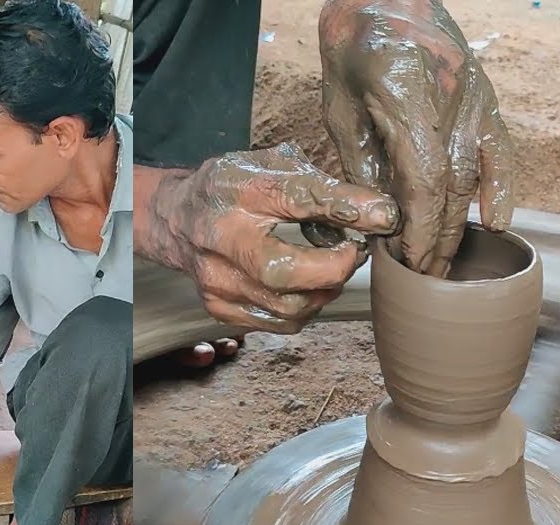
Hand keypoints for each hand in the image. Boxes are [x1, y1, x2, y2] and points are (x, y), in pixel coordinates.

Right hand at [149, 142, 398, 333]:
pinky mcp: (219, 309)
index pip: (296, 198)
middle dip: (333, 268)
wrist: (175, 219)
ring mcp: (216, 282)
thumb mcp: (272, 166)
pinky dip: (304, 306)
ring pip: (289, 307)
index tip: (384, 216)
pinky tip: (304, 285)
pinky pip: (281, 322)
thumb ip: (321, 186)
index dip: (345, 209)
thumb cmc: (232, 188)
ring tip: (330, 267)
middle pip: (284, 272)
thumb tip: (380, 213)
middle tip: (353, 253)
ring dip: (324, 290)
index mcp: (236, 191)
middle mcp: (219, 240)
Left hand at [319, 0, 513, 276]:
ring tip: (443, 261)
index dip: (419, 225)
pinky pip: (499, 148)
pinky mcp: (484, 93)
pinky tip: (496, 221)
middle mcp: (448, 94)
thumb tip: (376, 219)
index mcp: (405, 93)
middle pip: (452, 182)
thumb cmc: (352, 50)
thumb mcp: (339, 107)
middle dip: (437, 236)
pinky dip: (502, 186)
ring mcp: (473, 93)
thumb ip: (361, 161)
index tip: (407, 260)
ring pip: (474, 171)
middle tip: (422, 275)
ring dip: (459, 222)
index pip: (424, 176)